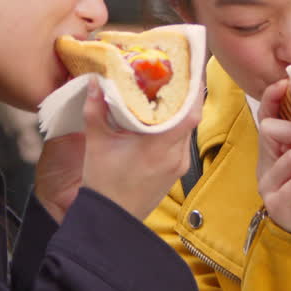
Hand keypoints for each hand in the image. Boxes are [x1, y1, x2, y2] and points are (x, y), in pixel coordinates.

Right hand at [37, 80, 199, 221]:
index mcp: (159, 148)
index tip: (188, 70)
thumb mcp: (97, 144)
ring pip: (188, 129)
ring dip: (181, 110)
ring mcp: (179, 165)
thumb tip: (96, 82)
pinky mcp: (177, 170)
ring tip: (168, 89)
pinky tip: (162, 115)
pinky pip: (182, 141)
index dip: (193, 90)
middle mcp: (175, 157)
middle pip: (191, 118)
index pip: (189, 115)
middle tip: (176, 73)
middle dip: (185, 94)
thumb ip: (96, 110)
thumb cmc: (104, 185)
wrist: (111, 220)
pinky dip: (175, 125)